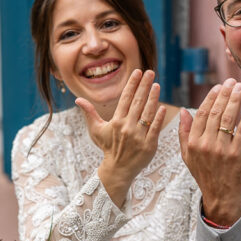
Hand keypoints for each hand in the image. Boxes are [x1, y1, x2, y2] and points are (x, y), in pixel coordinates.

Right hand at [76, 69, 165, 207]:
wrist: (117, 169)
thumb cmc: (108, 148)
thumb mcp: (97, 130)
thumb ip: (89, 113)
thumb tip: (77, 99)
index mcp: (116, 121)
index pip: (125, 98)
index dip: (132, 84)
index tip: (137, 71)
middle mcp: (127, 127)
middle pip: (137, 103)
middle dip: (144, 86)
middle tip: (150, 72)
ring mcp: (138, 137)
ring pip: (147, 114)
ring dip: (153, 98)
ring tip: (157, 85)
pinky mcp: (148, 146)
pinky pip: (155, 129)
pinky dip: (158, 118)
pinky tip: (163, 107)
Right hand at [178, 80, 240, 225]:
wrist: (220, 197)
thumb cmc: (205, 175)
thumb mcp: (187, 156)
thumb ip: (184, 133)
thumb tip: (182, 111)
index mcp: (192, 143)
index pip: (200, 114)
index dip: (210, 98)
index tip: (218, 87)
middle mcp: (205, 145)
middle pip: (214, 113)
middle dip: (225, 94)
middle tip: (232, 82)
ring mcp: (220, 149)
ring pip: (227, 119)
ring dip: (235, 100)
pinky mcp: (236, 154)